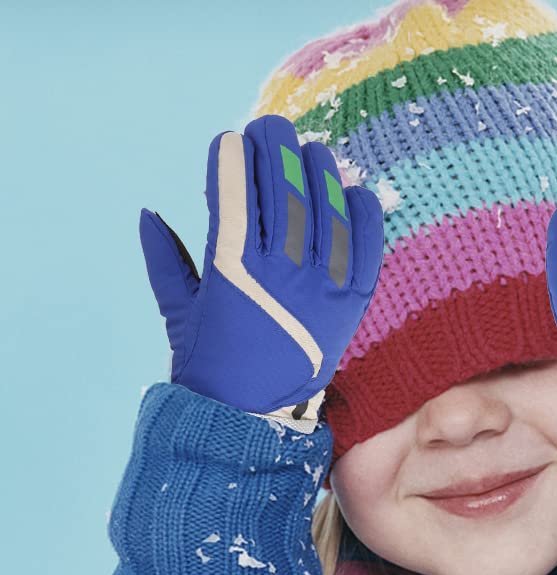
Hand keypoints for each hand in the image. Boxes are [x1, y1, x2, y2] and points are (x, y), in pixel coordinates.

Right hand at [139, 114, 383, 426]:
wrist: (253, 420)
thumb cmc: (210, 367)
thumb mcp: (179, 313)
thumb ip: (165, 261)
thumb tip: (149, 215)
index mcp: (231, 271)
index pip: (235, 194)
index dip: (233, 159)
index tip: (230, 141)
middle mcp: (279, 276)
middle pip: (285, 193)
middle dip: (276, 151)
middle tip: (273, 130)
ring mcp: (320, 292)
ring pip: (326, 213)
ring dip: (321, 173)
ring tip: (315, 152)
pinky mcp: (350, 309)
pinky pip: (365, 252)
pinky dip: (364, 217)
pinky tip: (356, 192)